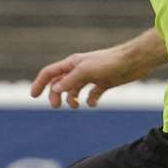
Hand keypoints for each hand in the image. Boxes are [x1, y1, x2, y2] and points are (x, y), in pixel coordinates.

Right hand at [30, 45, 146, 108]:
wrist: (134, 60)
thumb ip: (69, 80)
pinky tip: (93, 103)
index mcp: (72, 64)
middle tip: (57, 106)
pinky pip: (92, 94)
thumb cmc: (110, 62)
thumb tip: (54, 90)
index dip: (40, 84)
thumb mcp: (86, 71)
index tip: (33, 96)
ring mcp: (91, 77)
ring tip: (76, 105)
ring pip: (74, 90)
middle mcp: (79, 70)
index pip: (49, 73)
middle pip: (60, 83)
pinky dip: (90, 101)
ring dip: (72, 99)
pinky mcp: (104, 83)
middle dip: (55, 95)